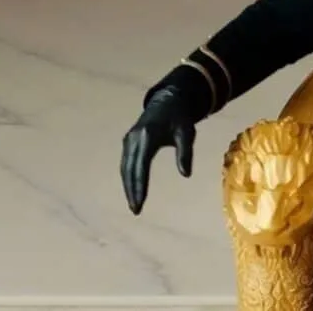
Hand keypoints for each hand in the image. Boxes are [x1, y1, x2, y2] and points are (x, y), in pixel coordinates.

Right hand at [120, 85, 197, 214]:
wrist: (168, 102)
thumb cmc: (179, 119)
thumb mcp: (187, 133)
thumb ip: (185, 153)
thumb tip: (185, 174)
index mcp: (147, 136)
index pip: (141, 166)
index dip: (139, 185)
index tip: (139, 202)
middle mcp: (133, 139)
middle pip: (129, 169)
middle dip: (131, 190)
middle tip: (136, 210)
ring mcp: (129, 140)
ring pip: (125, 167)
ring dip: (128, 186)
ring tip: (134, 204)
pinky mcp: (128, 142)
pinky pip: (126, 163)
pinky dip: (128, 177)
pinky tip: (132, 190)